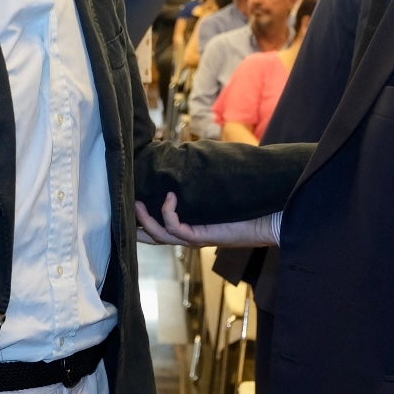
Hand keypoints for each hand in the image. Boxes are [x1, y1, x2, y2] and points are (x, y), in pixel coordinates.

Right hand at [134, 192, 275, 246]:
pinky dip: (168, 212)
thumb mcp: (219, 192)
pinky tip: (169, 197)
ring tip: (136, 201)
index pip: (159, 228)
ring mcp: (194, 239)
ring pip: (159, 235)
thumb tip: (191, 155)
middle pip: (152, 237)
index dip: (141, 219)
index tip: (129, 199)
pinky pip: (175, 228)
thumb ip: (203, 181)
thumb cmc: (248, 206)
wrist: (270, 219)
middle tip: (123, 205)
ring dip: (145, 219)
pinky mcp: (202, 237)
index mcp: (190, 227)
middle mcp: (188, 236)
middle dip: (134, 225)